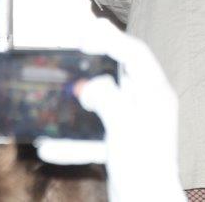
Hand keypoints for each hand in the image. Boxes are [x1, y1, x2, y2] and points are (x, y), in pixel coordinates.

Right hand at [35, 17, 185, 201]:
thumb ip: (106, 97)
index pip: (135, 54)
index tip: (83, 35)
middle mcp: (147, 107)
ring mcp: (134, 129)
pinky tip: (49, 147)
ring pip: (103, 104)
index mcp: (155, 95)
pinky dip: (72, 141)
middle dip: (94, 62)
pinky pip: (93, 136)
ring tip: (57, 92)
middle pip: (119, 74)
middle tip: (71, 50)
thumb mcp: (123, 124)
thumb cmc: (144, 168)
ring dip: (78, 102)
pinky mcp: (121, 149)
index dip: (110, 39)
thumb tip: (88, 85)